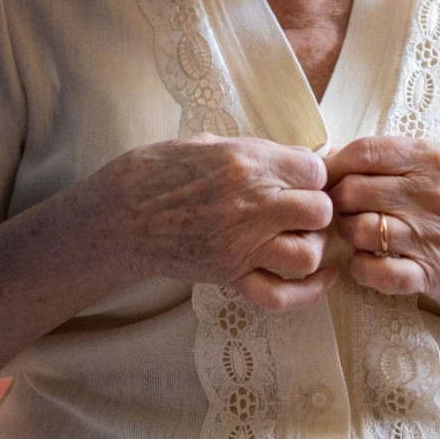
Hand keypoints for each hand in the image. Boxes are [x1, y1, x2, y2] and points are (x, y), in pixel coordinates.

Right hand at [97, 134, 336, 310]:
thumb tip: (293, 161)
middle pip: (319, 210)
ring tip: (299, 237)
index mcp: (244, 163)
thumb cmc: (158, 171)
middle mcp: (248, 205)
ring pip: (307, 254)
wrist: (119, 214)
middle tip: (303, 208)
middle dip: (318, 208)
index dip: (315, 172)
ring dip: (311, 246)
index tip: (303, 177)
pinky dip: (307, 292)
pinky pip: (280, 295)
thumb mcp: (209, 142)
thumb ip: (255, 152)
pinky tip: (320, 278)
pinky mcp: (228, 275)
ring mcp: (239, 245)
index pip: (314, 169)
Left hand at [325, 137, 439, 312]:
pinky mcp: (431, 273)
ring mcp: (431, 235)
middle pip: (352, 191)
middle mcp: (431, 194)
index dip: (334, 165)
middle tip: (343, 210)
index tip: (325, 176)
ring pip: (357, 230)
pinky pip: (375, 272)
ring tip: (358, 235)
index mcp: (432, 159)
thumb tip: (332, 155)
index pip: (365, 152)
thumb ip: (394, 159)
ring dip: (348, 235)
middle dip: (338, 202)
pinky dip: (361, 270)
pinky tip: (367, 264)